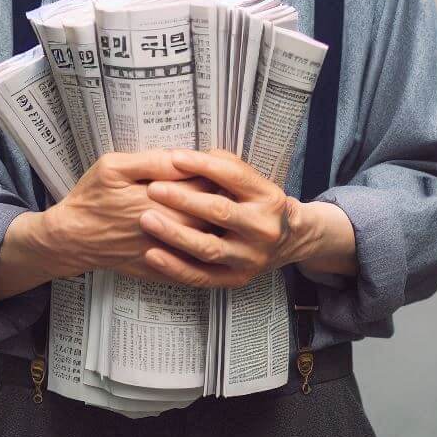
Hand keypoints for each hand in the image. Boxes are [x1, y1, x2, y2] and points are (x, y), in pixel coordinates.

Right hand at [42, 151, 214, 276]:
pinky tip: (203, 235)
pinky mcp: (164, 269)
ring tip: (218, 208)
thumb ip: (151, 161)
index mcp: (161, 199)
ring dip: (218, 223)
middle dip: (223, 197)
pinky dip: (205, 249)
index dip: (215, 171)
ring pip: (208, 238)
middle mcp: (170, 228)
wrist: (72, 239)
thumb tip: (183, 157)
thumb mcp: (113, 167)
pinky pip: (195, 263)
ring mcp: (168, 252)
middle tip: (227, 185)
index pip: (205, 182)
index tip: (218, 163)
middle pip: (213, 211)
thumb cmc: (91, 199)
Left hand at [139, 148, 314, 288]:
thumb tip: (188, 157)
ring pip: (209, 248)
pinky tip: (152, 254)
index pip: (234, 176)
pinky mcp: (237, 279)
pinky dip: (175, 267)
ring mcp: (250, 258)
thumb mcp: (252, 179)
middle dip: (183, 200)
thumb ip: (224, 165)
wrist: (289, 239)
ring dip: (174, 234)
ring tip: (147, 220)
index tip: (174, 158)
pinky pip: (202, 277)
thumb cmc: (258, 201)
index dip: (203, 166)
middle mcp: (262, 228)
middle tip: (153, 189)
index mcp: (268, 197)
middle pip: (220, 212)